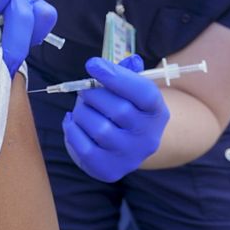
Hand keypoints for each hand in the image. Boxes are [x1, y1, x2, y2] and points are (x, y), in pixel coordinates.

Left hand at [62, 56, 169, 182]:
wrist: (125, 148)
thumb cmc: (126, 110)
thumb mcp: (132, 91)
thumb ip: (128, 73)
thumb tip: (132, 60)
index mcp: (157, 112)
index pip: (144, 93)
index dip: (117, 77)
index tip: (92, 64)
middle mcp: (148, 137)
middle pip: (118, 109)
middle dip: (93, 94)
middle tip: (83, 90)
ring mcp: (130, 156)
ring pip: (99, 128)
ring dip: (82, 112)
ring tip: (81, 108)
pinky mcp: (109, 170)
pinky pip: (84, 147)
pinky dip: (72, 130)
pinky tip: (73, 122)